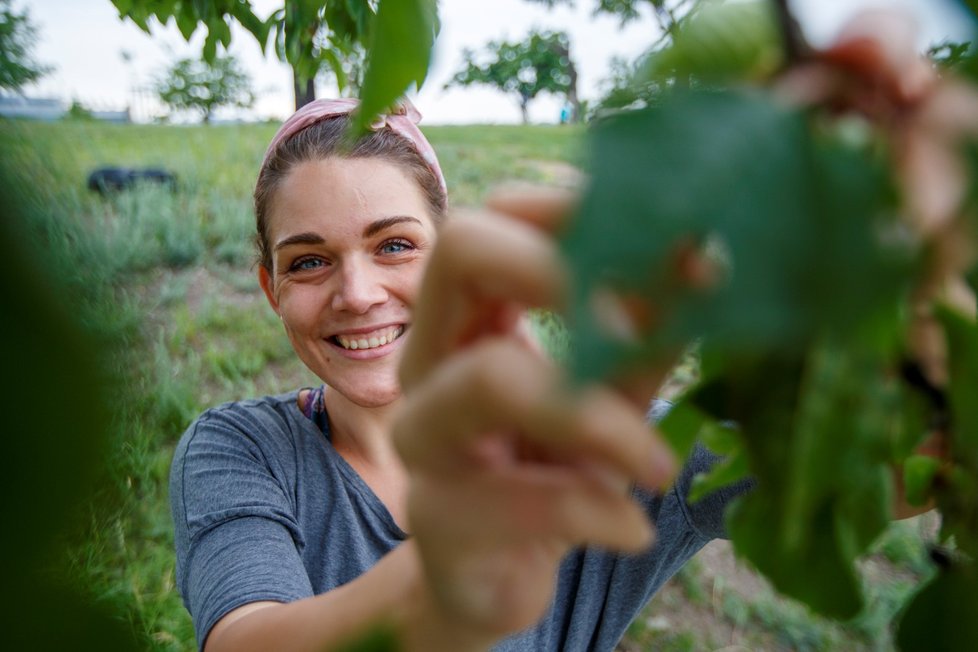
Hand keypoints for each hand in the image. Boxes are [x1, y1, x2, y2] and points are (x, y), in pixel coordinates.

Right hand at [394, 188, 676, 646]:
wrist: (495, 575)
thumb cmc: (552, 465)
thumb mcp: (610, 386)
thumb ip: (649, 325)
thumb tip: (707, 257)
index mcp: (469, 312)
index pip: (496, 216)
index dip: (573, 210)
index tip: (676, 242)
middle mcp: (430, 355)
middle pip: (460, 251)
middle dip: (562, 267)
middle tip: (641, 324)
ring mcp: (423, 434)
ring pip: (491, 378)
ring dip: (597, 416)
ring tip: (660, 465)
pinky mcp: (439, 517)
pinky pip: (519, 498)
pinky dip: (596, 511)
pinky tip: (632, 530)